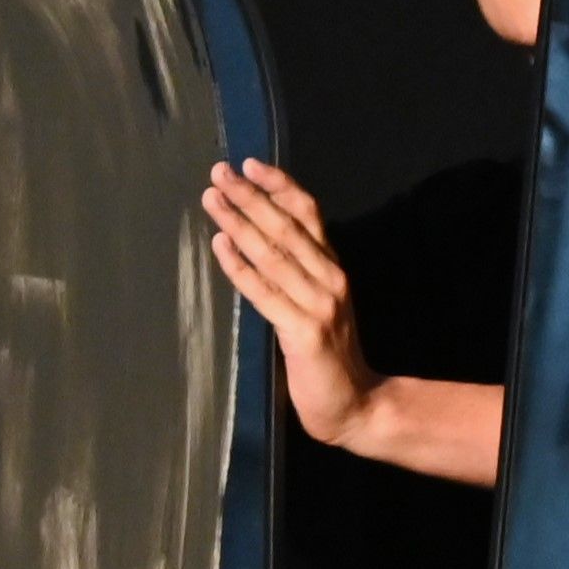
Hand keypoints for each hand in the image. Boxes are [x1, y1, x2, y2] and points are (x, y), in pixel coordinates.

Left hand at [198, 159, 380, 444]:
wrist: (356, 404)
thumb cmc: (329, 356)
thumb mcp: (319, 305)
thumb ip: (297, 275)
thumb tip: (256, 239)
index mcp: (334, 270)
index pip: (310, 216)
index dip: (282, 187)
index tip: (252, 164)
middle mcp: (331, 280)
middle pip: (288, 227)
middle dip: (251, 196)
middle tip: (219, 171)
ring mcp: (319, 305)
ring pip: (273, 254)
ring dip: (239, 222)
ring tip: (212, 198)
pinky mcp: (303, 331)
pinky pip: (264, 293)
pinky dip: (240, 267)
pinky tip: (220, 245)